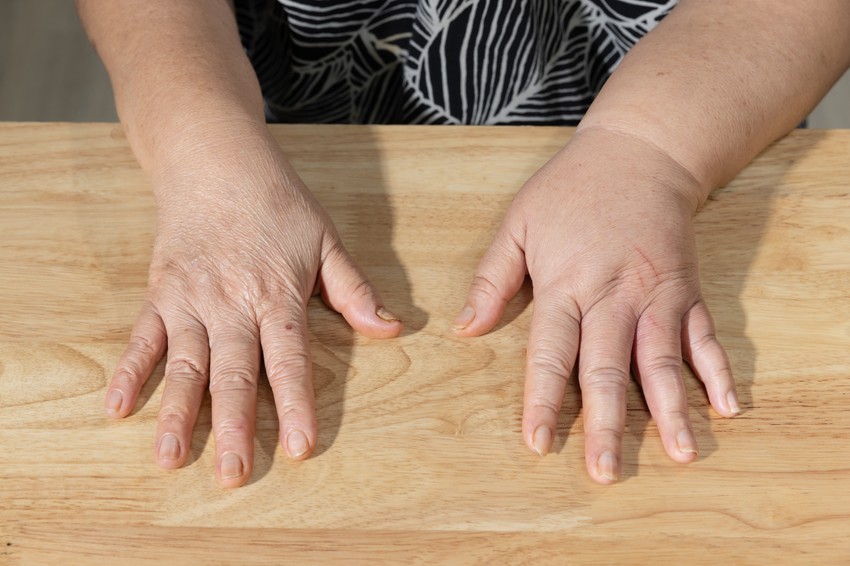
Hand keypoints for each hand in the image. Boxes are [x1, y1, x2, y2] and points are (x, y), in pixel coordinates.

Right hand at [104, 135, 401, 486]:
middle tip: (233, 475)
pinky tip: (117, 407)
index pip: (288, 359)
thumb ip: (354, 289)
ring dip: (177, 414)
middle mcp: (231, 304)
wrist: (216, 160)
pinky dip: (129, 372)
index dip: (296, 404)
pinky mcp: (160, 293)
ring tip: (169, 459)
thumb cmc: (278, 201)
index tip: (299, 447)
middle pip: (234, 374)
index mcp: (276, 295)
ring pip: (184, 365)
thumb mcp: (326, 240)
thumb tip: (390, 329)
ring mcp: (190, 301)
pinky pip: (142, 338)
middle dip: (235, 427)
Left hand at [454, 127, 739, 483]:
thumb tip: (465, 328)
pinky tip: (725, 407)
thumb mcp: (517, 223)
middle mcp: (613, 297)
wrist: (640, 151)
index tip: (540, 443)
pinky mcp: (686, 289)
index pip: (552, 354)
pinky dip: (716, 371)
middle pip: (609, 369)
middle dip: (607, 423)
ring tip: (678, 453)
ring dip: (670, 410)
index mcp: (567, 284)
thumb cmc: (570, 189)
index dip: (545, 401)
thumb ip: (492, 278)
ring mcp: (655, 295)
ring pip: (662, 361)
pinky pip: (703, 336)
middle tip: (606, 472)